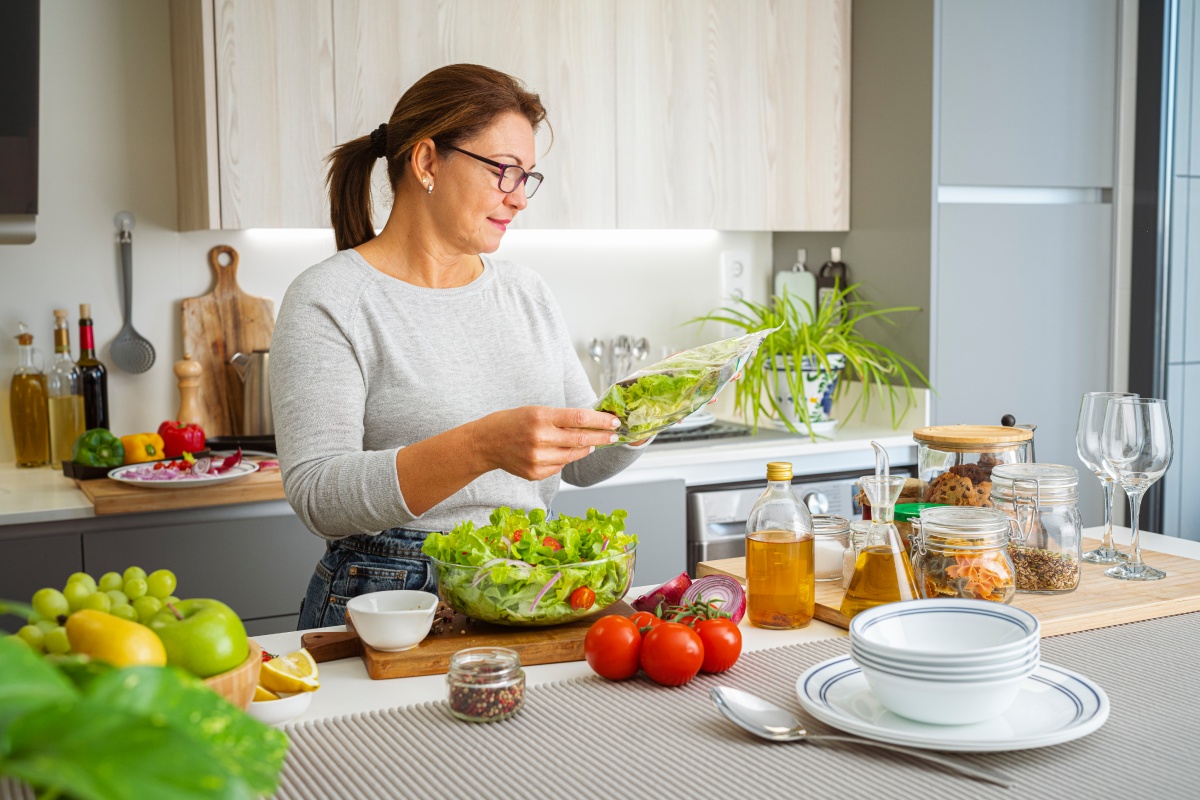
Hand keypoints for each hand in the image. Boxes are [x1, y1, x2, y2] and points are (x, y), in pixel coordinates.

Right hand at [472, 406, 620, 480]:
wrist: (486, 443)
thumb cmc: (513, 422)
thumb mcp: (536, 411)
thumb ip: (562, 419)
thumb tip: (591, 425)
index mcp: (540, 416)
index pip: (579, 418)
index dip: (600, 421)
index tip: (614, 422)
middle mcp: (539, 438)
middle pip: (581, 438)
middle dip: (602, 437)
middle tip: (615, 436)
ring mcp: (537, 458)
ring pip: (573, 455)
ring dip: (586, 448)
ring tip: (593, 443)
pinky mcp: (535, 473)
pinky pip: (560, 466)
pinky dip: (567, 458)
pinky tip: (566, 452)